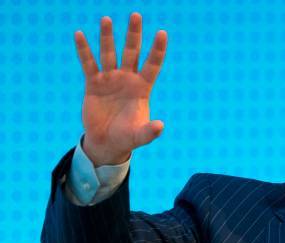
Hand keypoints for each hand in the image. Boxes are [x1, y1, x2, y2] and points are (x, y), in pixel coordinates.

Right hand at [75, 13, 167, 165]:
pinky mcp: (93, 84)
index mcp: (141, 89)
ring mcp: (110, 80)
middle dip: (134, 34)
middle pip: (132, 52)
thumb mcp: (139, 136)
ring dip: (108, 37)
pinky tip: (80, 35)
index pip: (152, 65)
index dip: (157, 50)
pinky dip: (84, 50)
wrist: (107, 142)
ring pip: (109, 54)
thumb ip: (149, 132)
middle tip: (136, 15)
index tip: (162, 32)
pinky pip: (88, 64)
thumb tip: (160, 126)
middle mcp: (127, 80)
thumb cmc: (127, 138)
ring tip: (107, 19)